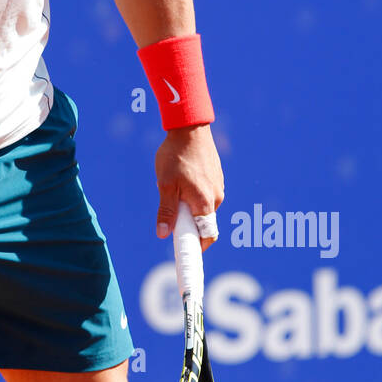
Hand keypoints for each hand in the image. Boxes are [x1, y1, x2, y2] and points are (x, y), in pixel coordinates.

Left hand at [154, 124, 223, 249]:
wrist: (189, 127)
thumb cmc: (175, 156)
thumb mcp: (165, 185)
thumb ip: (166, 211)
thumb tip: (163, 234)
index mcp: (205, 203)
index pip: (207, 236)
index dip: (197, 247)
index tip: (186, 253)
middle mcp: (216, 197)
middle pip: (203, 222)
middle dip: (188, 223)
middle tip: (171, 214)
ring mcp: (218, 185)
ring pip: (203, 206)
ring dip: (190, 205)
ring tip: (173, 187)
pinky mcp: (216, 176)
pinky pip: (205, 192)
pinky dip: (194, 193)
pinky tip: (182, 177)